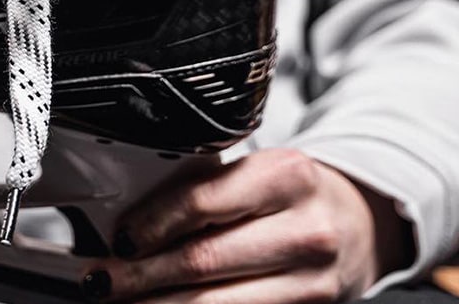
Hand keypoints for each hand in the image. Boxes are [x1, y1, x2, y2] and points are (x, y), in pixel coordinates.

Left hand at [80, 148, 413, 302]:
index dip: (151, 224)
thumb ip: (204, 187)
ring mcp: (313, 282)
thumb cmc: (292, 192)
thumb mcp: (257, 170)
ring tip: (122, 299)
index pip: (201, 201)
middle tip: (101, 280)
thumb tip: (130, 221)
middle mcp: (305, 230)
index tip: (118, 238)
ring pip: (218, 303)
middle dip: (141, 276)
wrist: (359, 224)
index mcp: (284, 176)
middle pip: (203, 261)